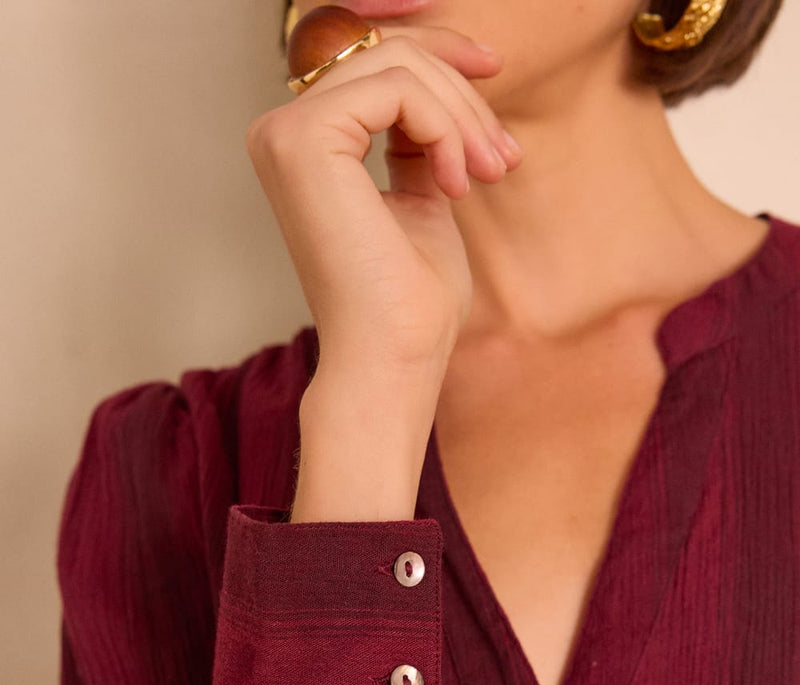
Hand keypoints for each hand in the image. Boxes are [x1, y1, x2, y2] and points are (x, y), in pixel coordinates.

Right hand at [246, 21, 520, 373]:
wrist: (392, 356)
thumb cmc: (410, 300)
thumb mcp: (422, 197)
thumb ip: (418, 141)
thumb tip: (444, 84)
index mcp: (304, 145)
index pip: (376, 63)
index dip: (444, 60)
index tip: (497, 78)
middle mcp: (279, 132)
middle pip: (390, 54)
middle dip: (464, 96)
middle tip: (503, 160)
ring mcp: (284, 134)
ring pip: (398, 65)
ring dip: (463, 116)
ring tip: (490, 173)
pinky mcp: (301, 140)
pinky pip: (397, 90)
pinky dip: (444, 129)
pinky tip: (455, 185)